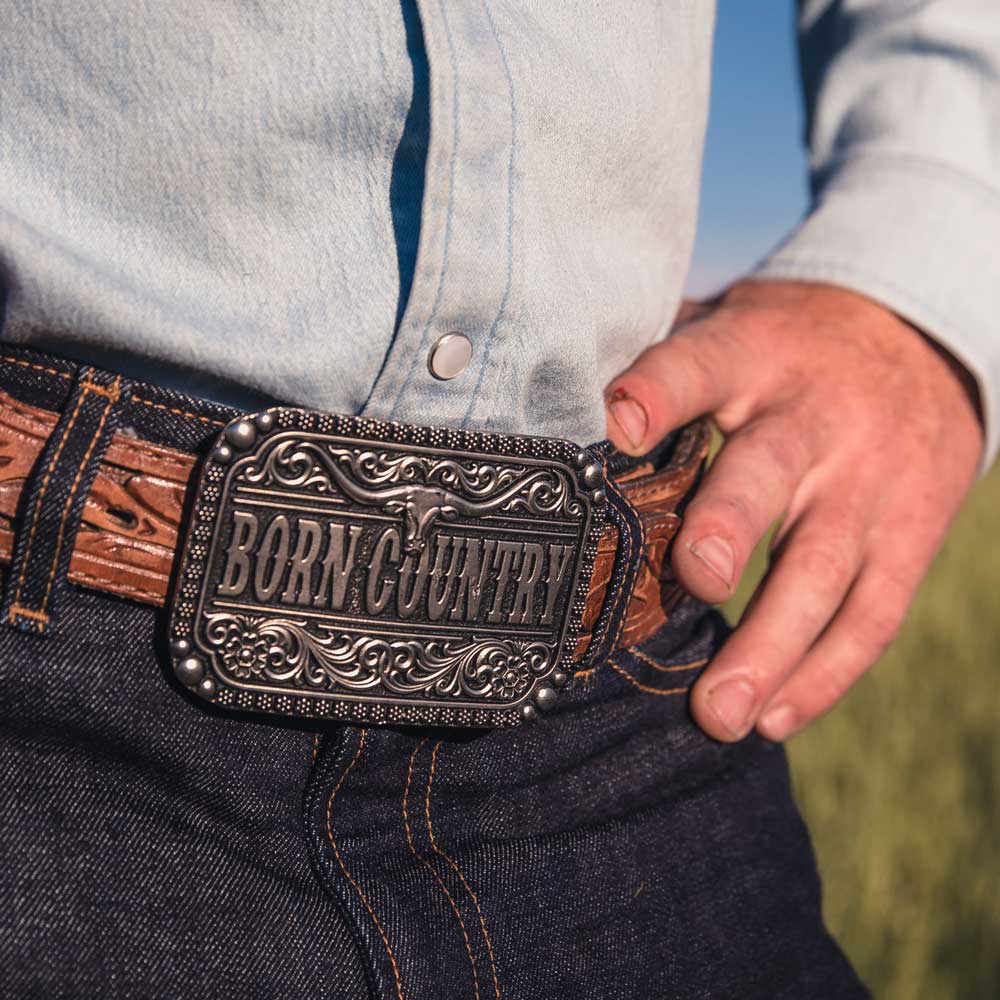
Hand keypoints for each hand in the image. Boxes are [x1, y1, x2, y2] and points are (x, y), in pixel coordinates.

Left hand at [604, 280, 982, 741]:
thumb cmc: (785, 350)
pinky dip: (827, 673)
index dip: (656, 394)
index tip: (616, 427)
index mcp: (749, 357)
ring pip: (825, 566)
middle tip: (696, 582)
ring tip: (719, 715)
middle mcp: (810, 418)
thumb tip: (554, 410)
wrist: (920, 340)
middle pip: (767, 473)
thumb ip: (659, 365)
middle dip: (729, 527)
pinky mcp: (911, 533)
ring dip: (773, 646)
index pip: (697, 367)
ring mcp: (868, 481)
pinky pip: (875, 612)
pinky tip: (774, 717)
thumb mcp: (727, 328)